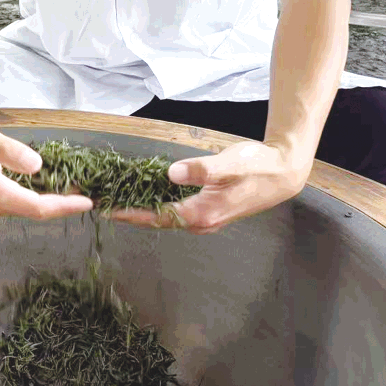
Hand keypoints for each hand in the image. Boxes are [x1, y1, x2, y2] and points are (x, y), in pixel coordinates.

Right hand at [0, 111, 93, 220]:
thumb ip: (9, 152)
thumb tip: (37, 166)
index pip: (38, 208)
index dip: (65, 206)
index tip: (88, 202)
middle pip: (35, 210)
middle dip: (62, 204)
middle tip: (89, 192)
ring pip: (26, 206)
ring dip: (50, 200)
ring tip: (75, 188)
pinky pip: (17, 200)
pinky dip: (36, 194)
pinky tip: (48, 183)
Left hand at [109, 140, 310, 233]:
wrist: (283, 173)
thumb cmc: (258, 166)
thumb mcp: (229, 164)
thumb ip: (201, 169)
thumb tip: (171, 173)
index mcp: (202, 214)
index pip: (156, 216)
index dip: (129, 213)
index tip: (105, 209)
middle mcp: (201, 222)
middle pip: (156, 219)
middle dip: (129, 212)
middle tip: (103, 202)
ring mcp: (205, 218)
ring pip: (165, 215)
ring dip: (141, 208)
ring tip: (117, 198)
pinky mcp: (209, 210)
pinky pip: (176, 209)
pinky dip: (157, 202)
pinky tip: (145, 192)